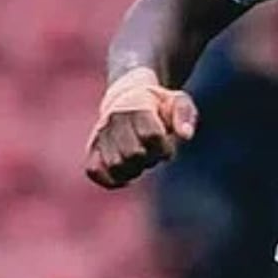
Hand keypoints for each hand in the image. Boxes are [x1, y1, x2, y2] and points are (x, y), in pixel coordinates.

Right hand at [84, 67, 198, 189]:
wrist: (126, 98)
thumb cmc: (158, 105)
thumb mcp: (177, 101)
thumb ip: (184, 115)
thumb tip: (185, 135)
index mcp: (137, 106)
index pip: (152, 135)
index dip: (165, 148)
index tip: (167, 147)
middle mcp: (114, 119)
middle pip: (134, 153)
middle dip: (149, 159)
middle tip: (152, 154)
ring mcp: (100, 134)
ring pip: (116, 165)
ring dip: (132, 171)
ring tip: (138, 161)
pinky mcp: (91, 148)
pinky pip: (94, 171)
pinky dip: (111, 179)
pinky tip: (125, 176)